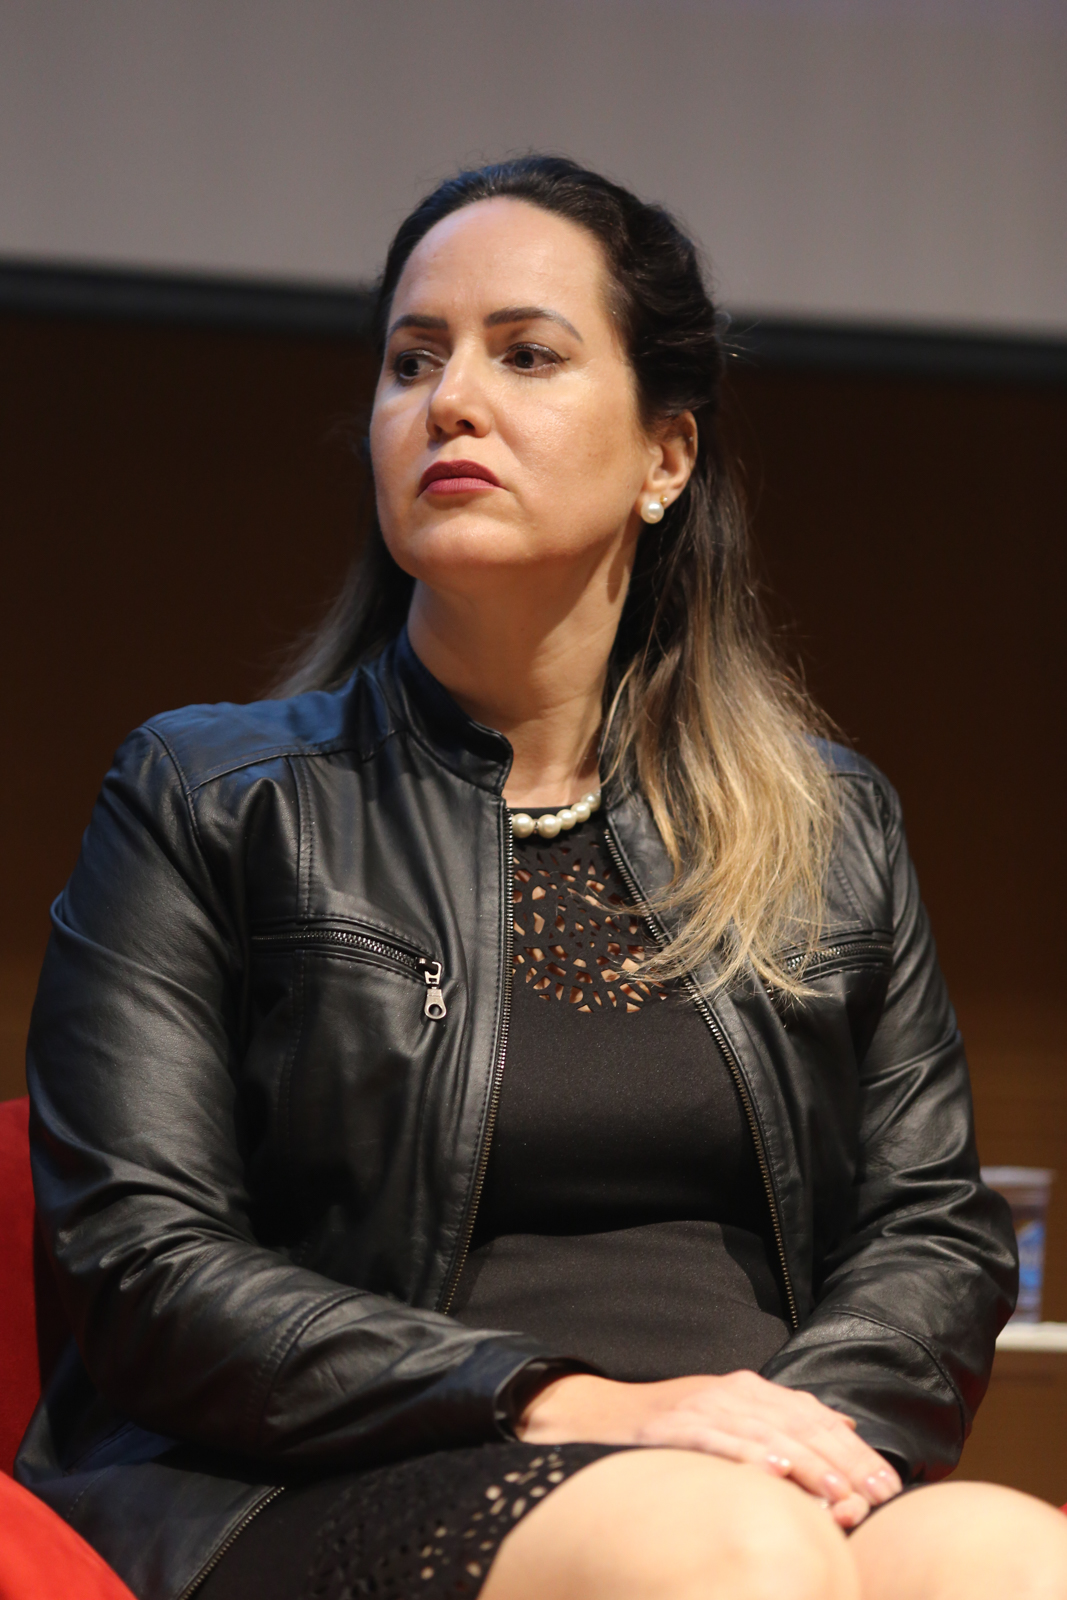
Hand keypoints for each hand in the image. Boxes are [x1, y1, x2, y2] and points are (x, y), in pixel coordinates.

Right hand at [516, 1371, 900, 1528]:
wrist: (595, 1414)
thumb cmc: (672, 1425)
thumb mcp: (733, 1415)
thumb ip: (787, 1420)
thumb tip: (848, 1427)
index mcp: (751, 1390)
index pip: (815, 1419)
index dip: (855, 1452)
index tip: (888, 1487)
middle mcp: (732, 1392)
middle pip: (799, 1425)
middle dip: (843, 1464)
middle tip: (875, 1499)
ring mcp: (701, 1406)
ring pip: (766, 1434)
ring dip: (807, 1465)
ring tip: (839, 1494)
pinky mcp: (672, 1426)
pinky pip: (716, 1440)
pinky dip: (747, 1454)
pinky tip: (773, 1471)